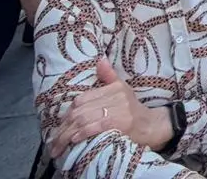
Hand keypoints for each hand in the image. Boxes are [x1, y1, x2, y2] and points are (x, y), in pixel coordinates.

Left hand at [49, 58, 168, 157]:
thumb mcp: (122, 89)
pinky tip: (74, 139)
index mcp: (113, 88)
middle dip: (64, 127)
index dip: (68, 113)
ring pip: (85, 119)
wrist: (152, 126)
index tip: (60, 126)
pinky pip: (96, 126)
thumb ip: (108, 76)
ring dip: (68, 134)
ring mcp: (119, 109)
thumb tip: (99, 60)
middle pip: (81, 110)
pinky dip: (83, 133)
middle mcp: (116, 96)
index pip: (83, 98)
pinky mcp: (121, 123)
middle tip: (54, 141)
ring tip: (58, 146)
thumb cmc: (134, 110)